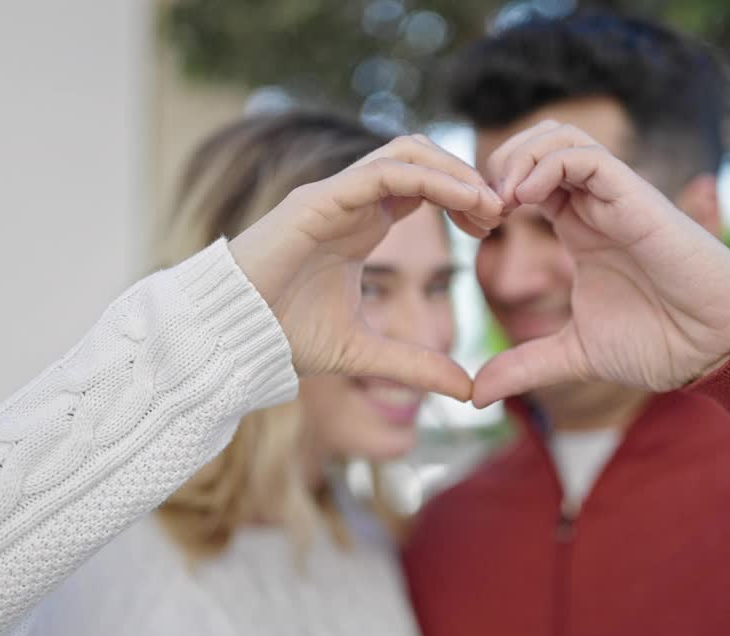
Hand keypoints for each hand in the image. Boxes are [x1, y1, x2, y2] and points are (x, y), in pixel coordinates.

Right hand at [229, 135, 503, 400]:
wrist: (228, 339)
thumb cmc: (282, 338)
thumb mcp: (365, 354)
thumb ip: (416, 365)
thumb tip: (467, 390)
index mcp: (361, 224)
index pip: (422, 187)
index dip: (463, 198)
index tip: (494, 227)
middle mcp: (349, 201)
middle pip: (420, 157)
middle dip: (465, 177)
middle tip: (500, 211)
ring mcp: (333, 195)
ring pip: (406, 152)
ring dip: (453, 171)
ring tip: (488, 204)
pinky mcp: (317, 199)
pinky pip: (383, 172)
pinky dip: (429, 179)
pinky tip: (462, 202)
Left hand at [471, 121, 729, 407]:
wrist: (715, 348)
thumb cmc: (660, 342)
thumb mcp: (574, 355)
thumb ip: (525, 365)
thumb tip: (475, 394)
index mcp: (578, 227)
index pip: (524, 178)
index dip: (487, 193)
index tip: (469, 232)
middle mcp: (595, 204)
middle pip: (536, 143)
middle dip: (495, 166)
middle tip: (477, 212)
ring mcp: (615, 197)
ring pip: (559, 137)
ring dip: (518, 159)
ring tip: (498, 204)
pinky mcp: (636, 198)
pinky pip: (585, 157)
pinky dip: (547, 166)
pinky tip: (524, 200)